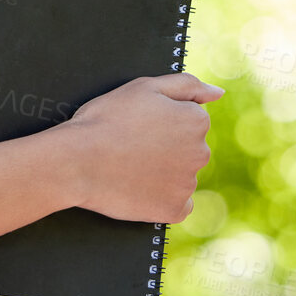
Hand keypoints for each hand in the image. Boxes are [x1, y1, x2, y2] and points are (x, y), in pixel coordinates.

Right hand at [57, 72, 224, 223]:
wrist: (77, 160)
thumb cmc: (107, 119)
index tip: (138, 124)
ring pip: (181, 175)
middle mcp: (201, 153)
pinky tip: (139, 188)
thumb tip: (218, 93)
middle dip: (167, 146)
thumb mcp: (145, 86)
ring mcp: (188, 184)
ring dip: (163, 172)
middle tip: (131, 145)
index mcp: (196, 121)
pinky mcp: (173, 210)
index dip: (160, 120)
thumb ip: (187, 85)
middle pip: (188, 148)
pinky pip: (177, 204)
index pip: (189, 120)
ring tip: (129, 166)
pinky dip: (161, 198)